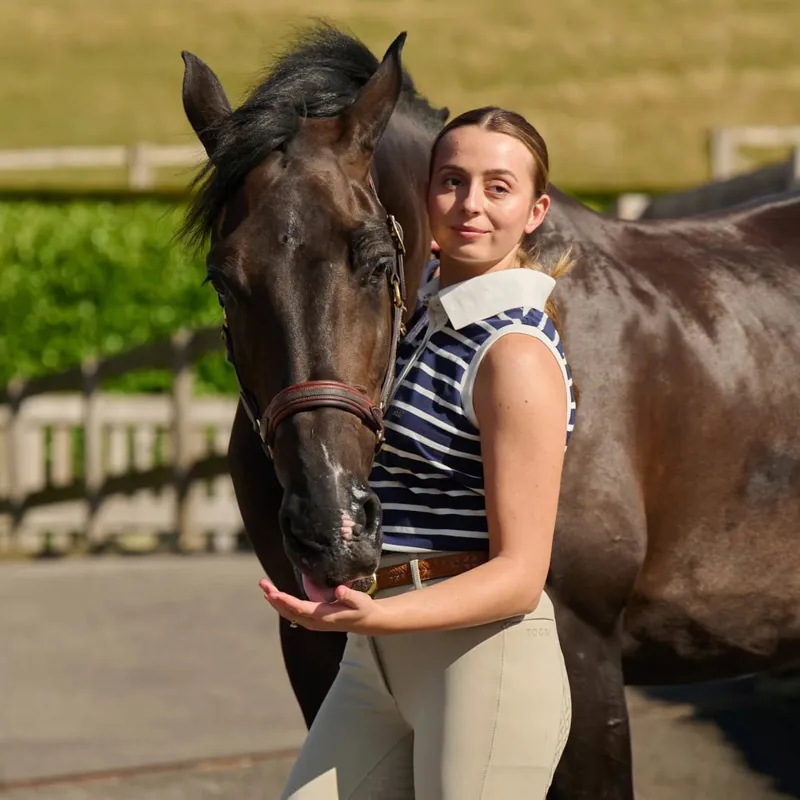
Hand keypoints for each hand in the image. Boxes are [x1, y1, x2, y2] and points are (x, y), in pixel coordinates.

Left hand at [258, 579, 392, 634]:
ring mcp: (312, 622)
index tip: (274, 593)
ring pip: (289, 613)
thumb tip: (339, 590)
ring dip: (276, 601)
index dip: (286, 601)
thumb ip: (349, 596)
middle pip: (289, 611)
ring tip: (265, 587)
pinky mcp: (313, 619)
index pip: (300, 609)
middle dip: (274, 598)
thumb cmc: (363, 609)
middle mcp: (315, 621)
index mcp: (324, 616)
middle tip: (263, 584)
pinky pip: (293, 612)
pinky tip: (276, 597)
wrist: (367, 622)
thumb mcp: (361, 601)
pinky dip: (282, 604)